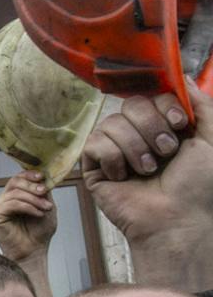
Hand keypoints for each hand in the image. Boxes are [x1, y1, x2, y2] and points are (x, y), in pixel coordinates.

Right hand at [0, 171, 56, 265]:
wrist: (33, 251)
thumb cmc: (39, 233)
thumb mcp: (46, 207)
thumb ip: (44, 193)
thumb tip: (44, 179)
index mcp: (14, 196)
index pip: (18, 178)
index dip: (29, 174)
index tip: (42, 176)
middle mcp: (3, 199)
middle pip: (15, 181)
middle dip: (33, 186)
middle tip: (45, 192)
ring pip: (15, 193)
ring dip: (34, 199)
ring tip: (46, 208)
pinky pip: (12, 204)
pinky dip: (28, 207)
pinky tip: (37, 213)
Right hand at [80, 86, 212, 288]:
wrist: (176, 218)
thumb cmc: (199, 186)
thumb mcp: (212, 140)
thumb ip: (202, 105)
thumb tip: (183, 77)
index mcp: (165, 126)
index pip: (153, 95)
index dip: (164, 105)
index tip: (180, 125)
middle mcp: (139, 134)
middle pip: (131, 104)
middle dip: (152, 128)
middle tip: (166, 152)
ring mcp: (115, 148)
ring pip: (113, 123)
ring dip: (135, 148)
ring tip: (147, 170)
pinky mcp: (95, 165)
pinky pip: (96, 143)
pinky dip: (115, 159)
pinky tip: (125, 176)